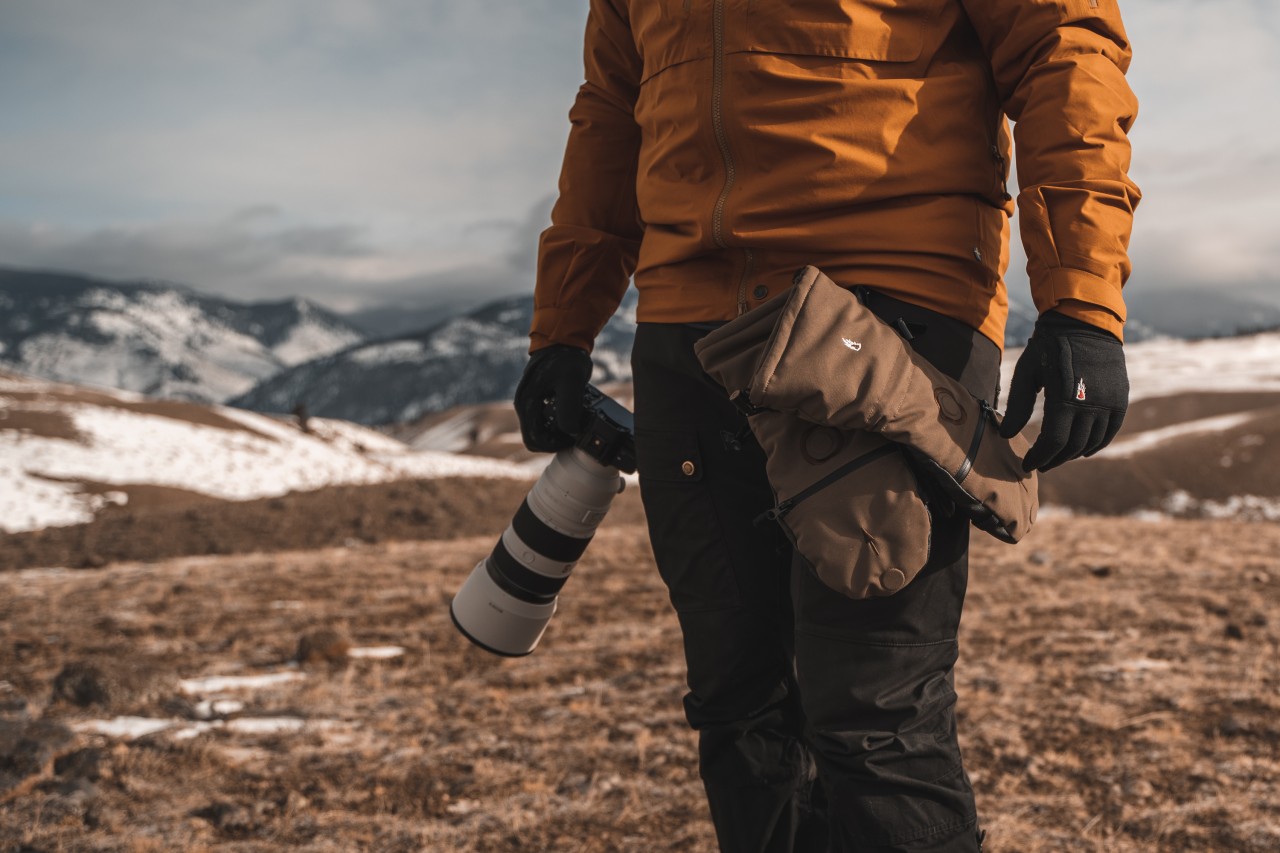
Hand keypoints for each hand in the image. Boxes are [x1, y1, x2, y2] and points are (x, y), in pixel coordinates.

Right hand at [514, 344, 592, 451]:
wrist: (563, 339)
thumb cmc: (566, 358)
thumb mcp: (571, 383)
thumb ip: (569, 408)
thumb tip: (571, 432)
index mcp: (526, 403)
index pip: (534, 439)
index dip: (553, 446)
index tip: (571, 439)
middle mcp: (524, 404)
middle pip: (536, 438)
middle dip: (555, 441)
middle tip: (576, 433)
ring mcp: (530, 402)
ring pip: (540, 430)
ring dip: (557, 433)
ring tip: (576, 422)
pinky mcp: (538, 399)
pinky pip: (544, 420)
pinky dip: (557, 423)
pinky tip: (572, 415)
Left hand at [999, 311, 1127, 471]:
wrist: (1084, 322)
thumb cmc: (1048, 347)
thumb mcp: (1026, 373)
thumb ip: (1019, 406)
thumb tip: (1006, 435)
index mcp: (1065, 398)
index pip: (1053, 443)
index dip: (1040, 457)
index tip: (1028, 465)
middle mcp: (1091, 404)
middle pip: (1072, 447)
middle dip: (1054, 459)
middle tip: (1040, 464)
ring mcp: (1109, 402)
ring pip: (1092, 442)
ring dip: (1073, 454)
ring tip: (1057, 456)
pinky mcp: (1120, 398)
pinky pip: (1110, 431)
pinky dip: (1096, 444)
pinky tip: (1082, 449)